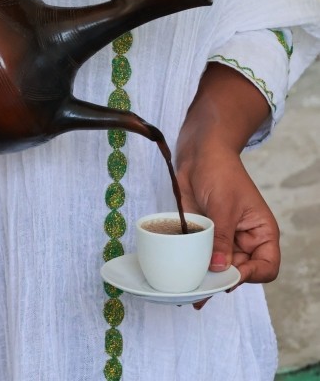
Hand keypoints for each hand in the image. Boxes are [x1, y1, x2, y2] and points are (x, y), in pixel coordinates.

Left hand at [175, 140, 280, 309]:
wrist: (199, 155)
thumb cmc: (220, 173)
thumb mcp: (223, 206)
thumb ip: (222, 238)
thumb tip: (220, 268)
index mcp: (261, 233)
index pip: (266, 267)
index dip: (250, 275)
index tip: (228, 275)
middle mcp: (244, 240)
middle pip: (240, 272)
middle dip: (223, 282)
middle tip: (202, 291)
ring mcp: (223, 239)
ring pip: (219, 268)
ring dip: (206, 279)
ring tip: (190, 293)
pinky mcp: (204, 236)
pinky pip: (201, 256)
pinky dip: (193, 267)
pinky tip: (181, 278)